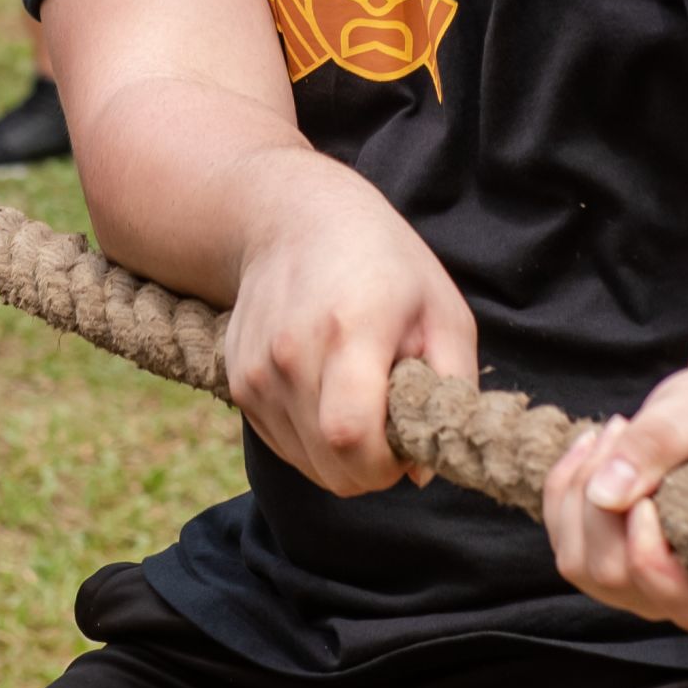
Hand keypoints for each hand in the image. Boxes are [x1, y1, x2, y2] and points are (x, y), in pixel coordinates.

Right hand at [225, 190, 477, 495]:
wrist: (293, 219)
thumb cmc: (385, 263)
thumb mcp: (444, 310)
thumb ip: (450, 387)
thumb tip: (424, 468)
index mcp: (349, 330)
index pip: (350, 437)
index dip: (386, 464)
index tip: (407, 443)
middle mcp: (291, 355)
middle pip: (331, 467)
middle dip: (371, 466)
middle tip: (390, 418)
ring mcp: (257, 372)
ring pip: (307, 465)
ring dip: (341, 452)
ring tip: (357, 392)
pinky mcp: (238, 384)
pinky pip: (284, 446)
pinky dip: (312, 439)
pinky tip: (328, 389)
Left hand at [540, 365, 687, 629]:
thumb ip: (658, 445)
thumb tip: (603, 496)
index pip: (671, 588)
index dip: (643, 539)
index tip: (650, 471)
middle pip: (611, 571)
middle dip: (600, 493)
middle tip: (625, 428)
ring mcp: (645, 589)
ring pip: (578, 562)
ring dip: (579, 488)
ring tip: (618, 433)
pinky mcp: (611, 569)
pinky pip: (563, 543)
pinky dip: (566, 488)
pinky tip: (598, 448)